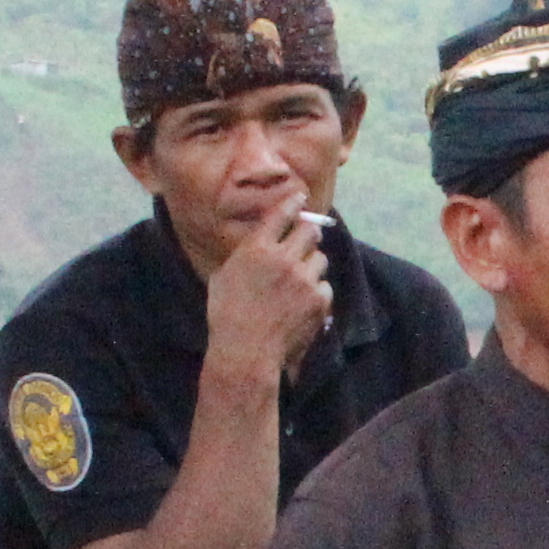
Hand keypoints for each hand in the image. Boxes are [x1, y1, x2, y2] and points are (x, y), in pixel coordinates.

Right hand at [204, 209, 329, 386]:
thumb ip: (243, 256)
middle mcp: (284, 258)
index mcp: (257, 249)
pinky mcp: (318, 299)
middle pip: (310, 231)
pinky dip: (316, 291)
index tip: (300, 197)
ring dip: (311, 265)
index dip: (293, 203)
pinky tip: (303, 302)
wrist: (246, 352)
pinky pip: (325, 286)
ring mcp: (304, 279)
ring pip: (320, 259)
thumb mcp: (223, 277)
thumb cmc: (226, 316)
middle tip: (304, 240)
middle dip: (309, 233)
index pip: (281, 214)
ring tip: (298, 280)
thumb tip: (255, 244)